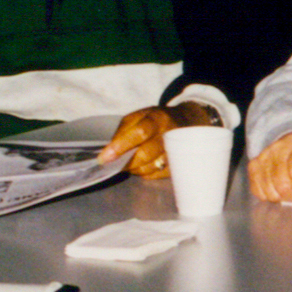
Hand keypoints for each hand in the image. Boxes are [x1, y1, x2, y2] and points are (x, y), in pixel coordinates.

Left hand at [100, 101, 219, 177]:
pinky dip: (145, 172)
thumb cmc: (157, 119)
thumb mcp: (138, 116)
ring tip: (130, 162)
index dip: (120, 146)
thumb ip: (123, 131)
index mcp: (158, 119)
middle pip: (145, 154)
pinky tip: (144, 164)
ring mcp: (177, 151)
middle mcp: (170, 135)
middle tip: (116, 163)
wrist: (187, 121)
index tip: (104, 158)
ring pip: (150, 168)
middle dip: (126, 162)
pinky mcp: (179, 164)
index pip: (139, 133)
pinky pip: (157, 175)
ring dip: (134, 168)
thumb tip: (109, 151)